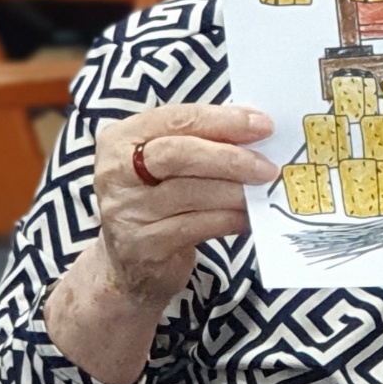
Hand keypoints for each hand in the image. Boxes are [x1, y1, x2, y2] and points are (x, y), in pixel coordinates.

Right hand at [44, 104, 276, 383]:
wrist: (130, 264)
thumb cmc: (158, 200)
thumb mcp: (167, 164)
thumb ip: (201, 141)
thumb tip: (256, 130)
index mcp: (121, 138)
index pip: (175, 119)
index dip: (222, 120)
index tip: (263, 125)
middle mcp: (115, 172)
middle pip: (177, 154)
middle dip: (229, 157)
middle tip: (267, 166)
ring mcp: (126, 210)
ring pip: (190, 192)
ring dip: (235, 191)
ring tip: (263, 191)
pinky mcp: (143, 245)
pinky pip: (197, 226)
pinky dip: (230, 219)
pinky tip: (249, 217)